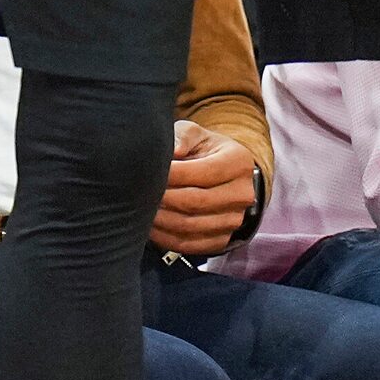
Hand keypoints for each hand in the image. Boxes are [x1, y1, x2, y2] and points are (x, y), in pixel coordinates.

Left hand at [149, 122, 256, 257]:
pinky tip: (149, 226)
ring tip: (139, 208)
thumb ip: (183, 136)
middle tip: (138, 192)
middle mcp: (242, 194)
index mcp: (238, 163)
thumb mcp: (196, 135)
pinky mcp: (221, 240)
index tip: (145, 172)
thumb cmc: (205, 152)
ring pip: (188, 226)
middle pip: (193, 201)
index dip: (170, 174)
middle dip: (161, 198)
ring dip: (159, 219)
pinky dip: (164, 237)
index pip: (200, 172)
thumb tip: (172, 150)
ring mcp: (233, 220)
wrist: (224, 178)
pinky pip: (188, 244)